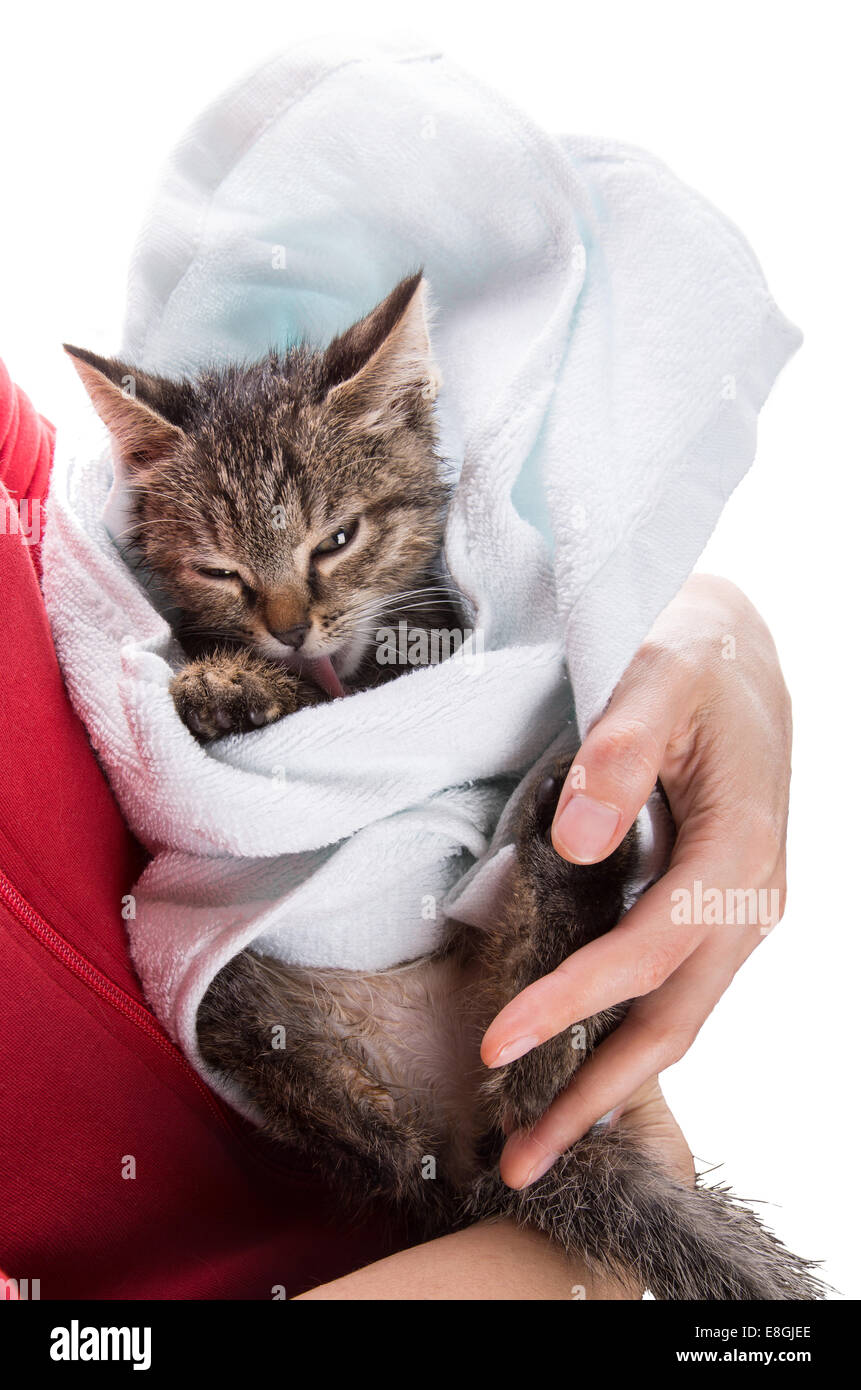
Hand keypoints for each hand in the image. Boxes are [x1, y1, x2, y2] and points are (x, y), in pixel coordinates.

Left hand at [482, 575, 790, 1188]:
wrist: (740, 649)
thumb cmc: (696, 653)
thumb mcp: (658, 671)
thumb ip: (621, 748)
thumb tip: (576, 841)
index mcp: (738, 848)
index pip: (649, 950)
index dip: (574, 1001)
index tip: (498, 1044)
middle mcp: (747, 897)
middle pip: (673, 1021)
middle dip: (596, 1095)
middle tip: (518, 1162)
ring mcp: (733, 909)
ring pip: (674, 1018)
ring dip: (606, 1082)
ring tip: (534, 1140)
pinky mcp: (708, 907)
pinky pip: (667, 988)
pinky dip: (619, 1036)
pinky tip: (572, 1064)